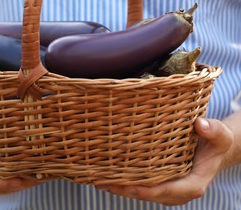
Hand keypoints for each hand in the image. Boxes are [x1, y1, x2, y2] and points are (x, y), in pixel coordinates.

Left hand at [95, 117, 233, 205]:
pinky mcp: (162, 182)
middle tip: (100, 180)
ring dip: (120, 186)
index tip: (123, 185)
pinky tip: (108, 174)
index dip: (143, 190)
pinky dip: (125, 181)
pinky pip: (142, 184)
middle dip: (123, 189)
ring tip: (98, 178)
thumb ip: (213, 130)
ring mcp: (169, 188)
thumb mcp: (220, 135)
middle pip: (147, 194)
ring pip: (142, 191)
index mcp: (192, 184)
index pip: (164, 190)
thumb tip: (200, 124)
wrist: (215, 149)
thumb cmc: (216, 142)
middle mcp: (178, 190)